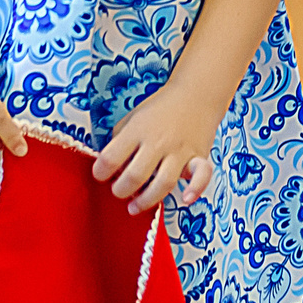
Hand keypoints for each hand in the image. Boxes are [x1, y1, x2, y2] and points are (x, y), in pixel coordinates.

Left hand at [95, 83, 221, 215]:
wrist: (195, 95)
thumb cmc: (159, 109)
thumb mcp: (132, 118)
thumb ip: (120, 141)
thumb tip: (111, 169)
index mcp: (137, 130)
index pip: (111, 157)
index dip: (100, 171)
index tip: (100, 175)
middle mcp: (158, 141)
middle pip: (135, 175)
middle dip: (121, 190)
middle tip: (118, 191)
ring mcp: (179, 150)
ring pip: (163, 183)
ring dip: (146, 200)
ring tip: (134, 207)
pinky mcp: (199, 156)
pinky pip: (201, 176)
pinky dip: (195, 190)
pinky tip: (186, 200)